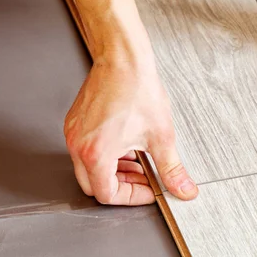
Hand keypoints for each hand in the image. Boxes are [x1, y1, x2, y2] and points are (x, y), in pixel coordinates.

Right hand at [64, 60, 198, 204]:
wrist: (123, 59)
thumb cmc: (137, 89)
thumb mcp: (161, 137)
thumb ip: (172, 169)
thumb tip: (183, 189)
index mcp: (96, 154)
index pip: (107, 195)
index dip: (132, 197)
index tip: (149, 190)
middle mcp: (78, 145)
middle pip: (94, 186)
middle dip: (122, 186)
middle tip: (143, 178)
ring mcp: (73, 133)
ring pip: (89, 169)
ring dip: (114, 171)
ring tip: (138, 161)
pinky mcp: (75, 123)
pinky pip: (85, 151)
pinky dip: (105, 155)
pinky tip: (126, 146)